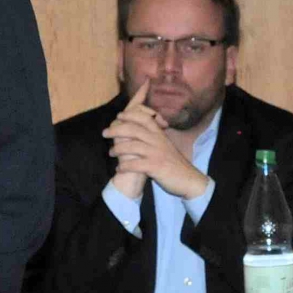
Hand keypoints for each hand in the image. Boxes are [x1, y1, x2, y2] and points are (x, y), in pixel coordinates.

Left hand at [103, 80, 209, 201]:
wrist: (187, 178)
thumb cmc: (173, 161)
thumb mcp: (164, 144)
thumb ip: (153, 136)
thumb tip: (139, 128)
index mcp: (159, 133)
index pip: (144, 117)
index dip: (130, 114)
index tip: (119, 115)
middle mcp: (158, 140)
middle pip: (134, 129)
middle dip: (117, 130)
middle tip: (105, 133)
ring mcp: (156, 153)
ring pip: (133, 146)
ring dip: (118, 149)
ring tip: (111, 153)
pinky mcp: (155, 167)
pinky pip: (135, 164)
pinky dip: (125, 166)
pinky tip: (119, 168)